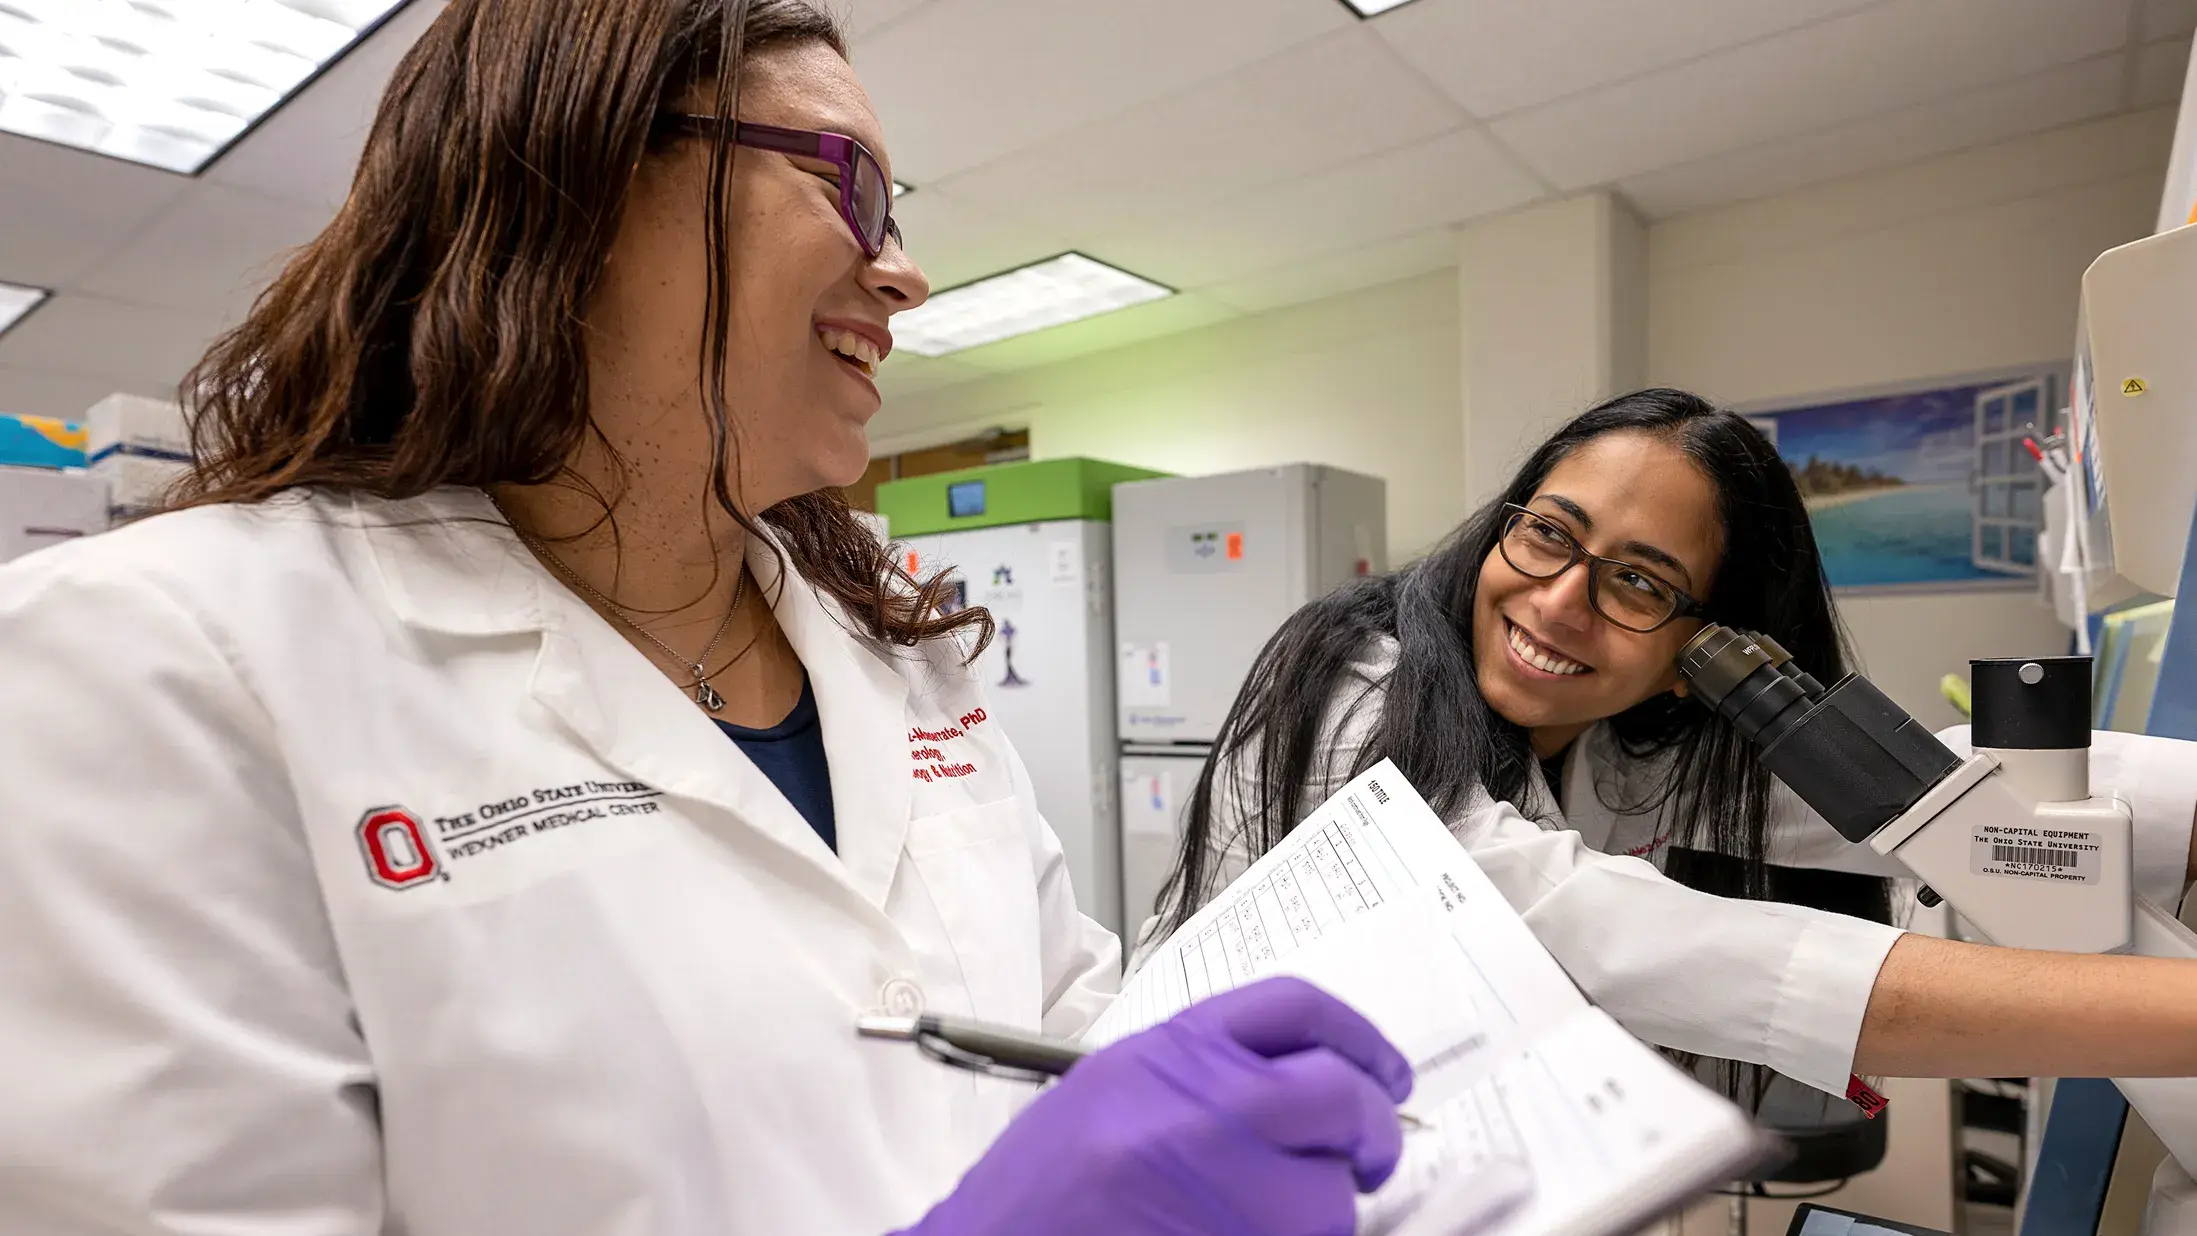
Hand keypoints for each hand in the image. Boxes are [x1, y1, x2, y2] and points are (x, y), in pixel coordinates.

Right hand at [900, 976, 1413, 1235]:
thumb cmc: (1039, 1195)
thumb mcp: (1111, 1095)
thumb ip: (1205, 1075)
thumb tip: (1311, 1088)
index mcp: (1168, 1055)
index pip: (1295, 1009)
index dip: (1358, 1038)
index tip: (1384, 1069)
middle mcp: (1200, 1110)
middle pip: (1338, 1096)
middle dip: (1371, 1130)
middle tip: (1369, 1152)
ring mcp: (1222, 1193)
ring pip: (1330, 1198)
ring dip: (1319, 1213)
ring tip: (1260, 1220)